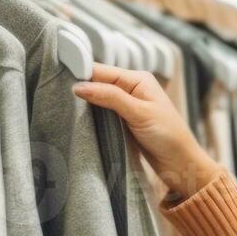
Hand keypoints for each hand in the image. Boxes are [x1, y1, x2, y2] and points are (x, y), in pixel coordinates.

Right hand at [73, 64, 222, 198]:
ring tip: (63, 104)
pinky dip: (91, 115)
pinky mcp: (123, 121)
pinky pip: (102, 114)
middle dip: (82, 88)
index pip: (102, 71)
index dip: (82, 73)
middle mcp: (132, 89)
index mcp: (138, 79)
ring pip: (98, 98)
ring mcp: (127, 105)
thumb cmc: (168, 137)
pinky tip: (79, 118)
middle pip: (98, 83)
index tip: (58, 76)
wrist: (180, 165)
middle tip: (56, 92)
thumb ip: (110, 97)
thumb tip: (80, 86)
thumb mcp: (139, 113)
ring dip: (85, 103)